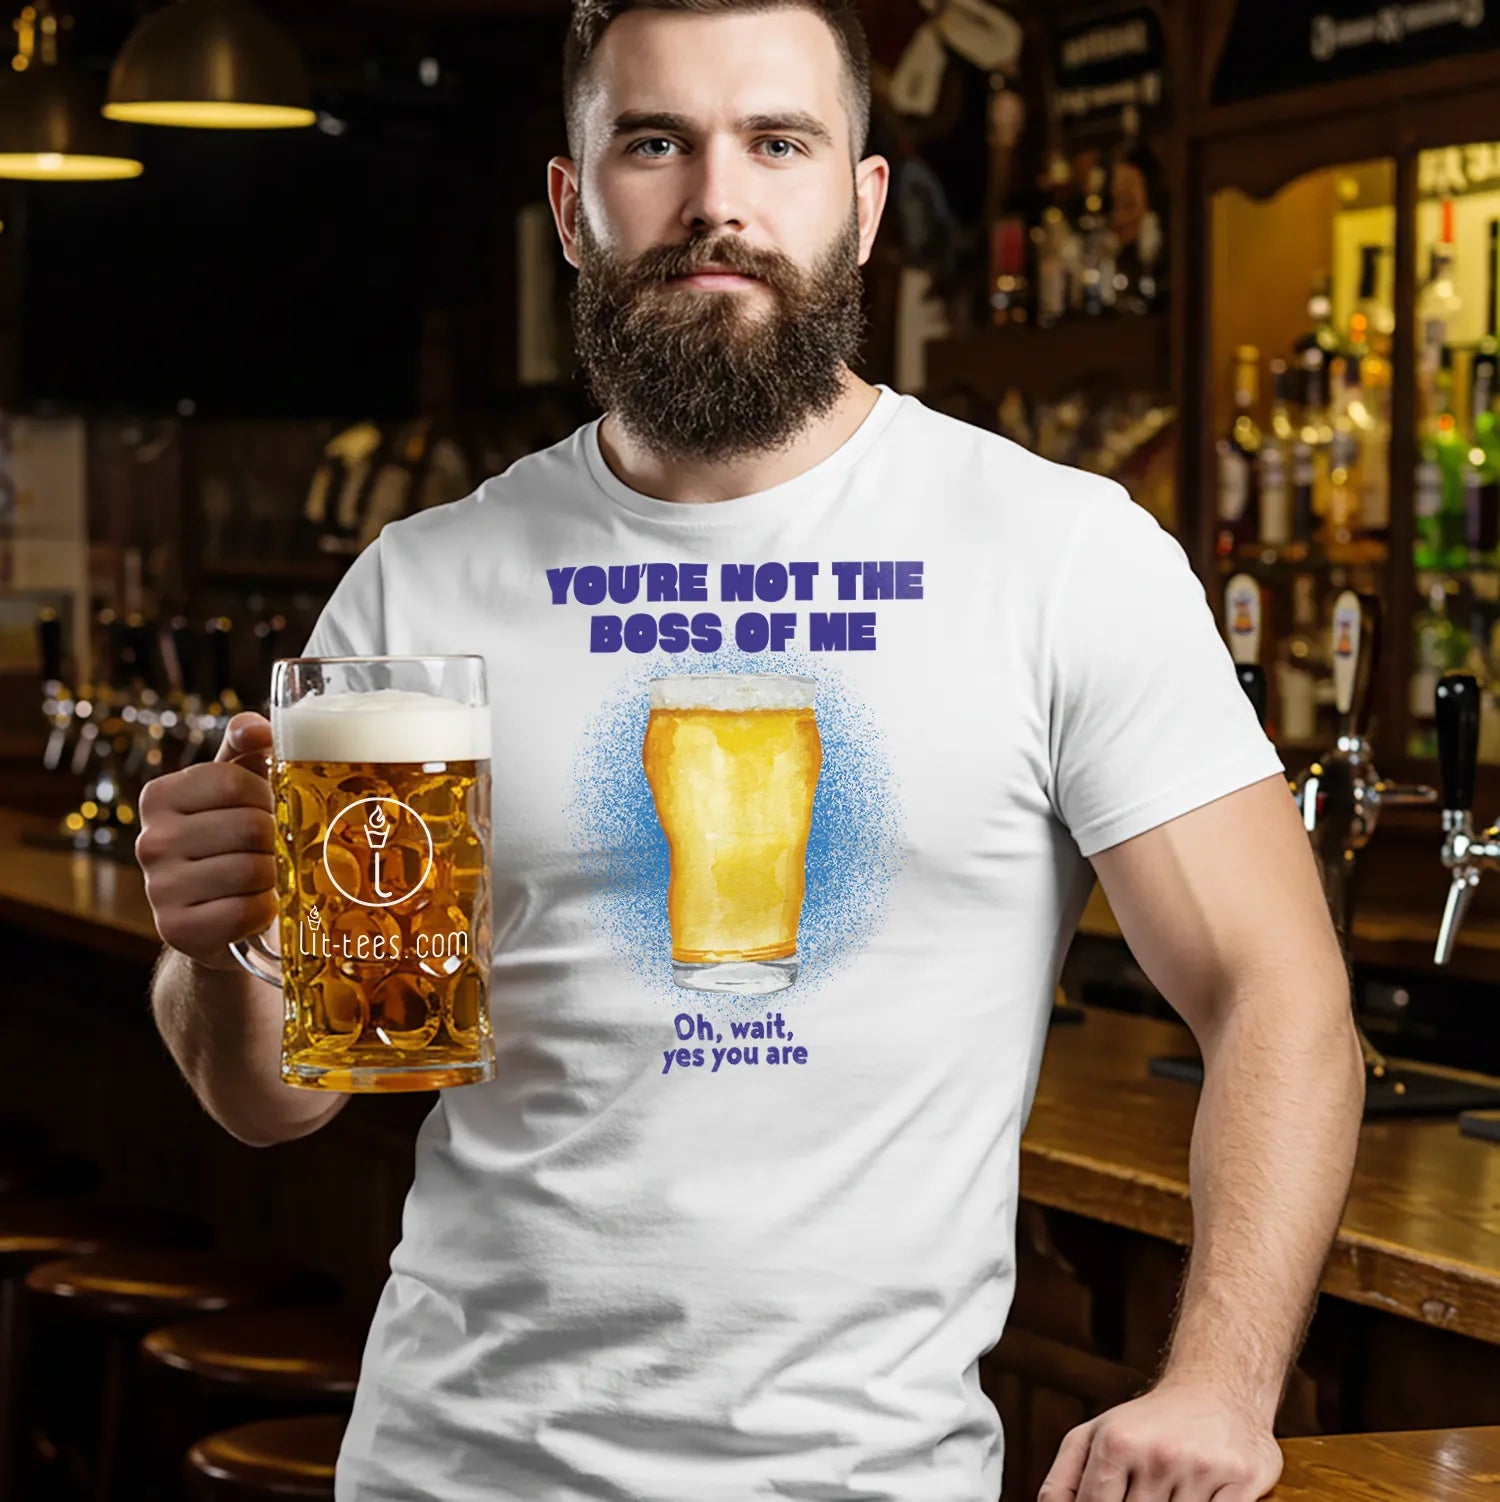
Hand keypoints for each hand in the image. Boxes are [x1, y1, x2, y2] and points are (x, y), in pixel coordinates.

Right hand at [136, 712, 276, 969]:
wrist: (221, 915)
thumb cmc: (235, 836)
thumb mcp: (237, 783)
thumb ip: (246, 744)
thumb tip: (259, 729)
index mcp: (160, 795)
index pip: (234, 782)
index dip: (267, 796)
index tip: (268, 808)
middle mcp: (150, 840)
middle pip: (249, 827)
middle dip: (275, 839)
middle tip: (272, 848)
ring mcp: (158, 888)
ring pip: (252, 870)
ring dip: (274, 875)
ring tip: (265, 875)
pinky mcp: (177, 929)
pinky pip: (246, 912)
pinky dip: (264, 909)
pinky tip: (255, 904)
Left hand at [1037, 1379, 1282, 1501]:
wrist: (1217, 1385)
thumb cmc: (1149, 1421)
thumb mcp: (1095, 1435)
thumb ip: (1064, 1479)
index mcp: (1116, 1442)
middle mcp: (1158, 1454)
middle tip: (1144, 1494)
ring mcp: (1201, 1469)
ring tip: (1169, 1491)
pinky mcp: (1241, 1480)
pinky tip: (1199, 1495)